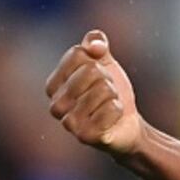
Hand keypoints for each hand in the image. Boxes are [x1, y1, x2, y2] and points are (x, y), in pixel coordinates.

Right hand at [45, 30, 141, 153]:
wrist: (126, 123)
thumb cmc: (110, 91)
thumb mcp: (105, 62)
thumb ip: (96, 43)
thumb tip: (94, 45)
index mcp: (53, 84)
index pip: (76, 54)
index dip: (97, 60)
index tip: (99, 75)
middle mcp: (56, 105)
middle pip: (90, 70)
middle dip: (108, 79)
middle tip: (107, 93)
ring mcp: (69, 123)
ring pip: (103, 89)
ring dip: (114, 96)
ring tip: (109, 105)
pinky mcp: (86, 136)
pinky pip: (111, 108)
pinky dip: (118, 109)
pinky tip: (113, 118)